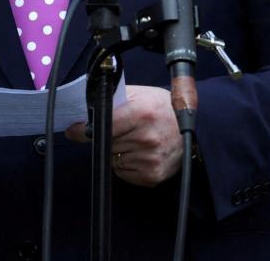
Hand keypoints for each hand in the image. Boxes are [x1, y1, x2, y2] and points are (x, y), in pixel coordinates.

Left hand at [66, 85, 183, 186]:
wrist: (195, 130)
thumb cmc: (163, 109)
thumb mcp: (141, 94)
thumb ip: (113, 100)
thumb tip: (82, 110)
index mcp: (142, 112)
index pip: (102, 125)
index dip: (85, 129)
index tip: (74, 130)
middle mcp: (146, 137)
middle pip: (106, 142)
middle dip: (106, 137)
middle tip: (120, 130)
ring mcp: (150, 158)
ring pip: (112, 158)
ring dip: (116, 151)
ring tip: (135, 140)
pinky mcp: (152, 175)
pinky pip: (122, 172)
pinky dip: (125, 164)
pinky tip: (140, 153)